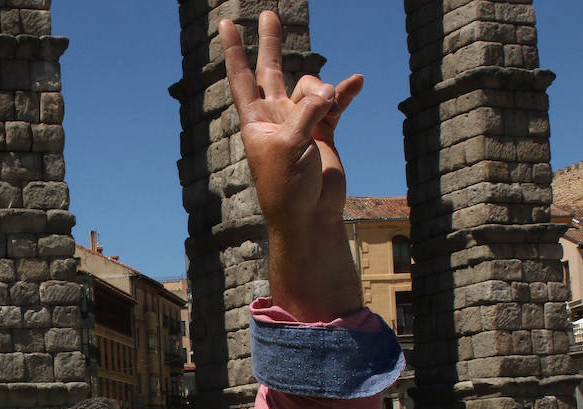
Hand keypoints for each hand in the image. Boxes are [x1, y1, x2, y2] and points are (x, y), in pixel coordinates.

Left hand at [220, 13, 362, 235]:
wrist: (309, 215)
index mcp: (256, 120)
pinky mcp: (323, 131)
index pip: (241, 78)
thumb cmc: (287, 186)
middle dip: (270, 43)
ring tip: (327, 104)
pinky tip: (356, 82)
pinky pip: (336, 103)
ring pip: (311, 86)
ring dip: (321, 90)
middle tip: (267, 14)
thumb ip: (307, 111)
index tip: (226, 25)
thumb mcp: (290, 144)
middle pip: (272, 71)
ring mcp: (300, 122)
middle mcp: (276, 117)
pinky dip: (345, 92)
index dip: (235, 51)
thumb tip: (328, 90)